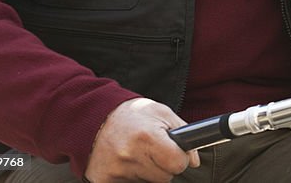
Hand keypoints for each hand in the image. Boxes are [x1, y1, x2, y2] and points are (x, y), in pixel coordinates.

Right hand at [84, 97, 199, 182]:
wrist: (95, 118)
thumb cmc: (133, 115)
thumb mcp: (162, 113)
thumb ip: (183, 134)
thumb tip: (195, 161)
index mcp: (148, 137)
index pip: (177, 164)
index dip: (180, 159)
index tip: (174, 153)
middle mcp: (130, 155)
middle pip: (165, 177)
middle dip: (164, 166)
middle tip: (154, 152)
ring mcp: (115, 170)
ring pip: (149, 182)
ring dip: (148, 172)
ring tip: (138, 153)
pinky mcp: (103, 180)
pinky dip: (132, 177)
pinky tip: (127, 162)